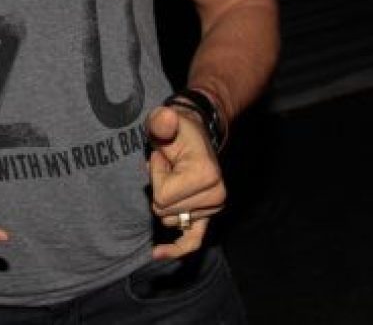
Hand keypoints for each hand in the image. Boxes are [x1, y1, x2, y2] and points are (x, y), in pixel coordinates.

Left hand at [146, 106, 226, 258]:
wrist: (194, 135)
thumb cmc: (176, 130)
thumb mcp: (164, 121)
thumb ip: (162, 121)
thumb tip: (166, 118)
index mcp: (207, 175)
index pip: (162, 195)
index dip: (156, 175)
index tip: (165, 158)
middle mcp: (216, 196)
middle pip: (163, 211)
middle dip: (159, 187)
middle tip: (170, 166)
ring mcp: (212, 209)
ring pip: (169, 220)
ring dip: (165, 198)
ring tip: (174, 176)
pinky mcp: (207, 217)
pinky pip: (192, 241)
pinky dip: (177, 249)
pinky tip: (158, 254)